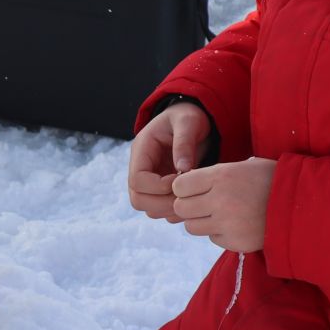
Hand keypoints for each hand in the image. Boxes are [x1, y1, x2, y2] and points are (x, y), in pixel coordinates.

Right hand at [128, 101, 211, 219]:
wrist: (191, 120)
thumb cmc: (189, 117)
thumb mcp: (188, 122)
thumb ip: (184, 143)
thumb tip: (182, 168)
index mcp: (141, 150)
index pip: (137, 180)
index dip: (159, 186)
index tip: (181, 179)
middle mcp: (140, 168)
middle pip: (137, 199)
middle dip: (163, 203)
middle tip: (188, 196)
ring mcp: (148, 180)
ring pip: (147, 208)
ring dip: (169, 209)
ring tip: (191, 197)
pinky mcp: (158, 189)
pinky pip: (159, 210)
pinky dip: (174, 211)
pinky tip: (191, 199)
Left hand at [170, 157, 274, 252]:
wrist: (302, 204)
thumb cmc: (272, 179)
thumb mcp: (245, 166)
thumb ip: (215, 174)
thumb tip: (187, 183)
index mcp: (221, 176)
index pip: (180, 186)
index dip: (184, 188)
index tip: (194, 188)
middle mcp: (220, 200)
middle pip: (181, 208)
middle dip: (189, 206)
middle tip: (203, 203)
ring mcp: (227, 223)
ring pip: (192, 226)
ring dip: (201, 221)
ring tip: (219, 214)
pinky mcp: (235, 242)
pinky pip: (212, 238)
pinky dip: (219, 233)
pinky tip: (235, 224)